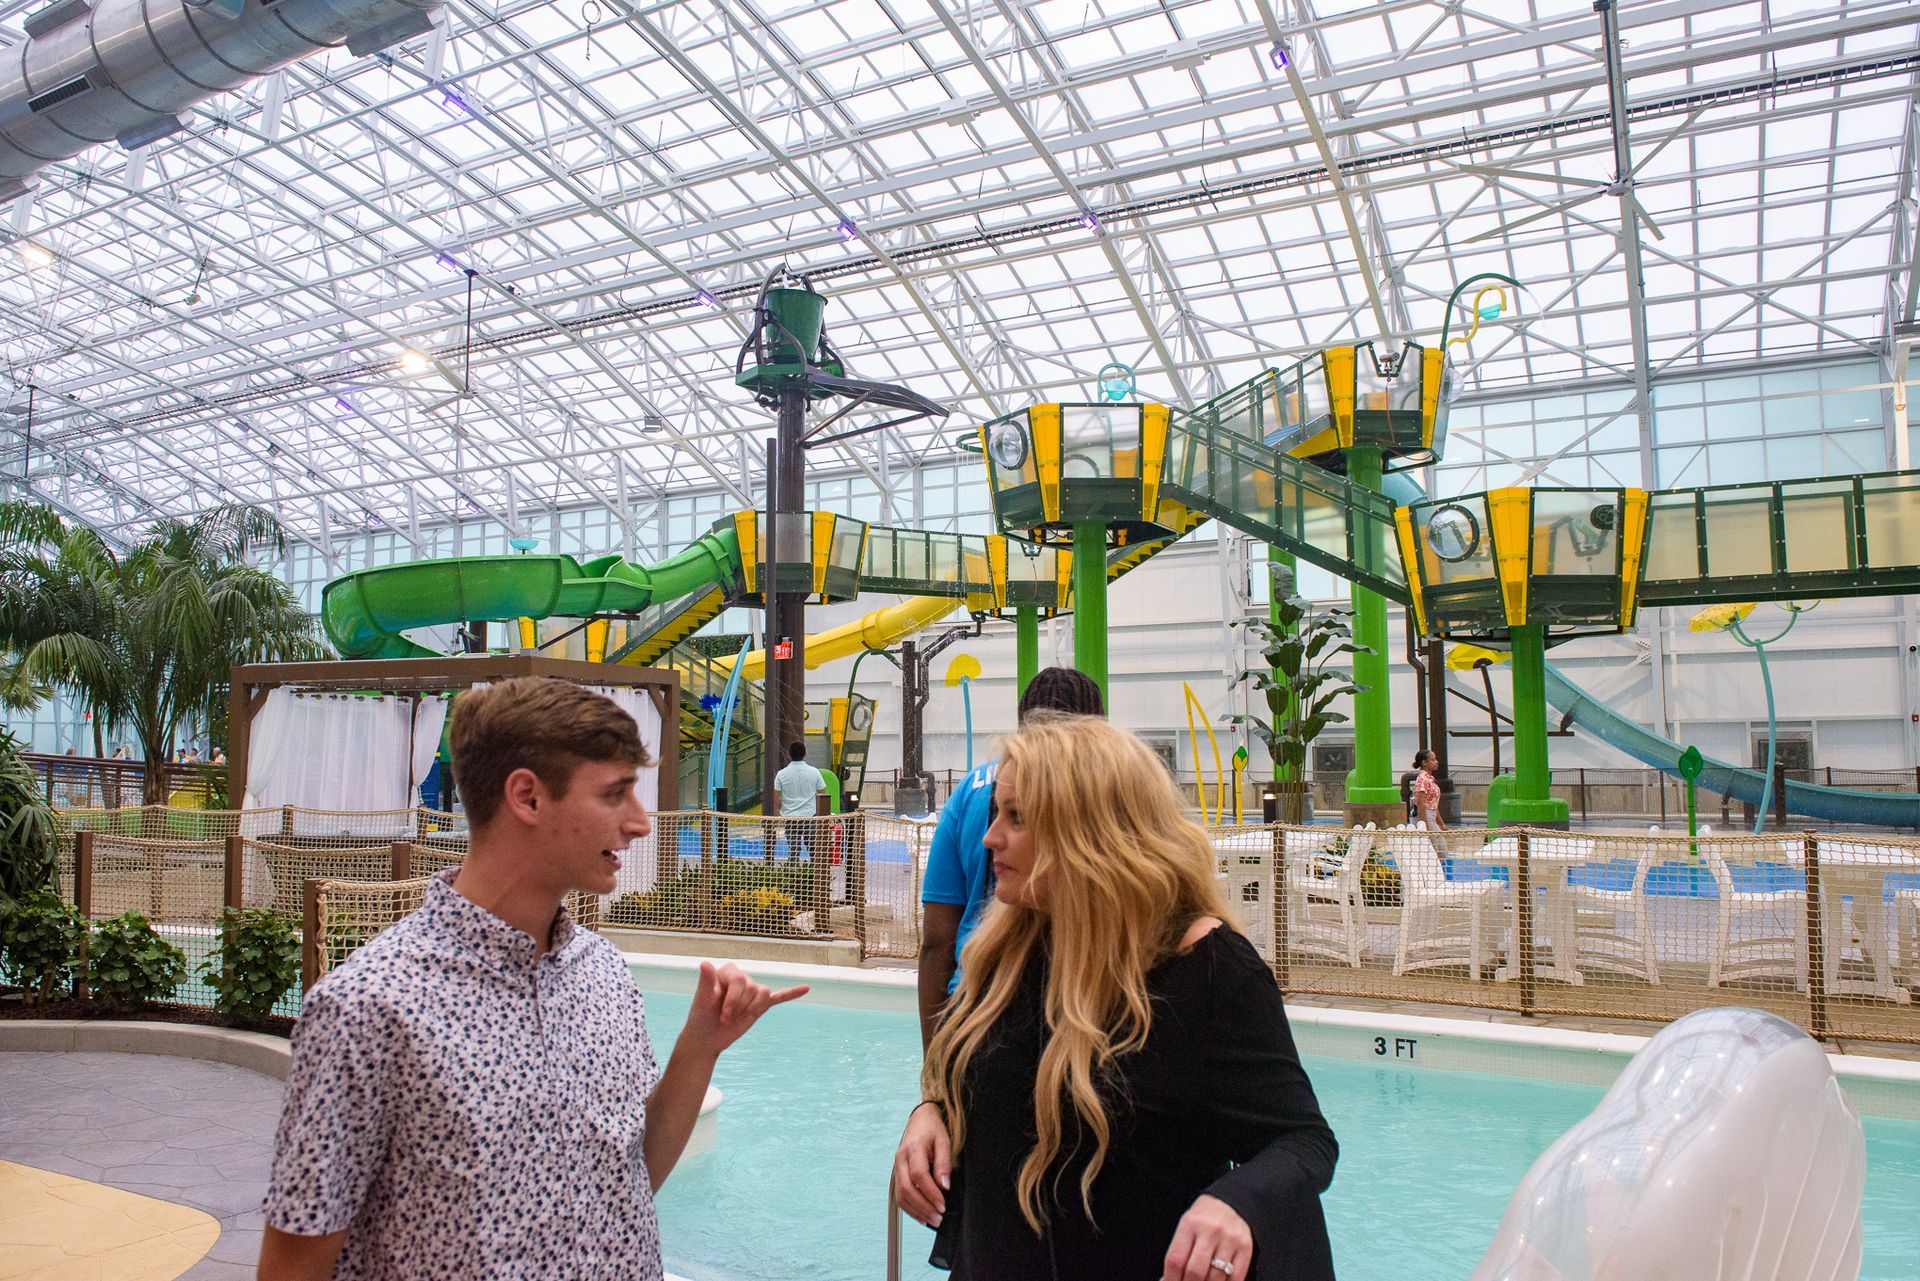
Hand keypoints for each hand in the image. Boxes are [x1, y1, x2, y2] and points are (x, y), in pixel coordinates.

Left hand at [678, 961, 806, 1059]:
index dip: (733, 999)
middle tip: (725, 1019)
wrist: (706, 1037)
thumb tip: (704, 962)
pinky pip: (779, 997)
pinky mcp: (759, 1005)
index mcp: (727, 972)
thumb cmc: (700, 1017)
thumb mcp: (701, 1001)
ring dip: (751, 1009)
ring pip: (764, 994)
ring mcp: (751, 992)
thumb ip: (705, 981)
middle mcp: (741, 978)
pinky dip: (791, 993)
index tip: (722, 1014)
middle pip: (753, 988)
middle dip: (740, 1007)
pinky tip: (806, 988)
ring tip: (736, 1018)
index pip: (740, 980)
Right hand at [892, 1102, 951, 1228]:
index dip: (930, 1193)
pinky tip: (922, 1216)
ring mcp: (897, 1168)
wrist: (920, 1121)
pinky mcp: (898, 1175)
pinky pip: (900, 1196)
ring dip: (916, 1211)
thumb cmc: (933, 1131)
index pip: (919, 1175)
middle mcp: (901, 1159)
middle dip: (923, 1207)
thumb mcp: (944, 1142)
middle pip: (907, 1188)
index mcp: (913, 1148)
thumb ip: (944, 1164)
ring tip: (933, 1220)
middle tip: (939, 1217)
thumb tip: (944, 1186)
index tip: (943, 1205)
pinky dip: (910, 1209)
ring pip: (901, 1195)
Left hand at [1163, 1194, 1252, 1280]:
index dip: (1170, 1279)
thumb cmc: (1202, 1220)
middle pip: (1195, 1272)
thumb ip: (1178, 1254)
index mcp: (1190, 1224)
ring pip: (1215, 1278)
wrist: (1230, 1203)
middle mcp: (1210, 1230)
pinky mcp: (1245, 1247)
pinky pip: (1235, 1278)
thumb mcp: (1186, 1229)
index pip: (1175, 1260)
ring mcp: (1229, 1239)